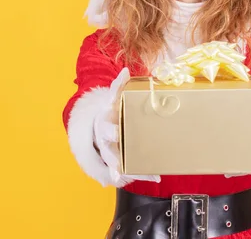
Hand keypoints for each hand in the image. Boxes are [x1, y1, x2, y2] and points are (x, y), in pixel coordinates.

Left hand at [93, 68, 160, 186]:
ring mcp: (108, 113)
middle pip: (107, 132)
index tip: (118, 174)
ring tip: (121, 95)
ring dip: (116, 101)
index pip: (113, 157)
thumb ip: (137, 170)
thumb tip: (156, 178)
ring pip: (110, 108)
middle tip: (116, 134)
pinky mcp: (111, 99)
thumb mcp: (122, 158)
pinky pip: (116, 89)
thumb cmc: (114, 144)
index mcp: (108, 146)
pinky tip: (126, 73)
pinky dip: (120, 80)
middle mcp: (105, 129)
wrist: (95, 126)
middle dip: (112, 133)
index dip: (116, 165)